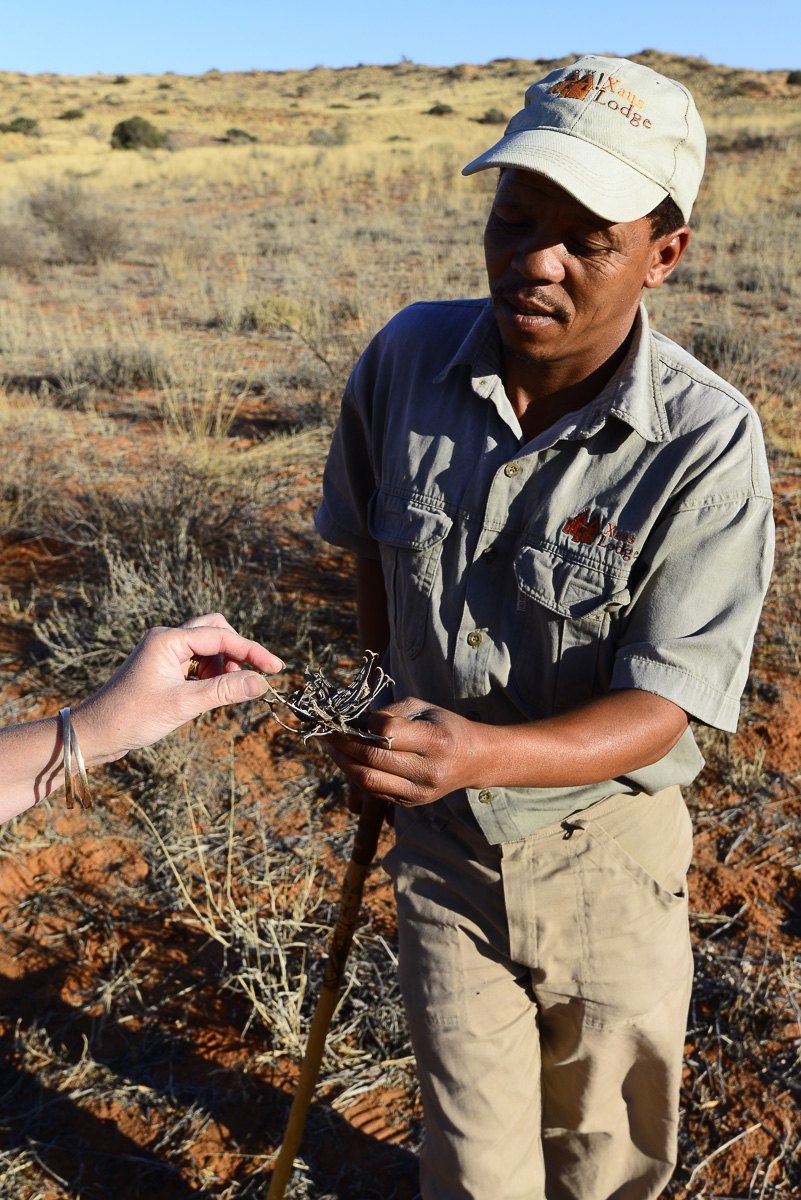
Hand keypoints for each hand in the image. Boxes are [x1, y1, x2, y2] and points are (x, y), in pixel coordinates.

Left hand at [74, 613, 282, 764]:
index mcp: (168, 639)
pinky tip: (210, 694)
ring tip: (225, 691)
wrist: (96, 733)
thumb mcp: (184, 704)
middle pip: (215, 630)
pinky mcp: (163, 667)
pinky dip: (210, 674)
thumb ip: (224, 690)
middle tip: (249, 678)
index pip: (222, 637)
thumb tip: (262, 684)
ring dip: (223, 664)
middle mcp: (166, 639)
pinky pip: (196, 661)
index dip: (252, 652)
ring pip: (207, 645)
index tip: (276, 668)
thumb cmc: (133, 717)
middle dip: (236, 652)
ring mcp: (163, 652)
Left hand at [324, 698, 482, 806]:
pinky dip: (355, 775)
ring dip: (343, 762)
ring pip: (368, 780)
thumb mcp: (423, 708)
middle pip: (372, 759)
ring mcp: (419, 792)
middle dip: (343, 743)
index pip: (387, 733)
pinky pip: (374, 791)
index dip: (365, 723)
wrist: (473, 760)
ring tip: (331, 747)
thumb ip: (389, 713)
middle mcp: (428, 770)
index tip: (354, 717)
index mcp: (435, 741)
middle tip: (327, 731)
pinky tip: (347, 760)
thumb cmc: (444, 726)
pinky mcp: (410, 803)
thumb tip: (353, 721)